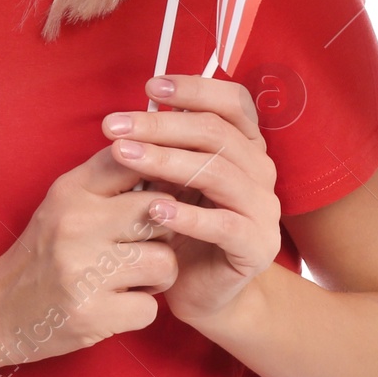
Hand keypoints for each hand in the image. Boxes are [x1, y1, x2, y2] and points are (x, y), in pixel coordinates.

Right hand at [0, 145, 180, 376]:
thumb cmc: (45, 252)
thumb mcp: (65, 203)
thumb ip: (108, 179)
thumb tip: (166, 161)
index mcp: (71, 192)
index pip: (133, 161)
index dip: (158, 176)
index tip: (157, 196)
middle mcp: (76, 225)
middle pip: (161, 212)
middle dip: (163, 232)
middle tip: (143, 246)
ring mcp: (84, 271)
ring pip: (164, 262)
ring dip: (157, 276)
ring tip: (131, 278)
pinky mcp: (92, 314)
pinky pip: (150, 308)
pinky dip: (139, 310)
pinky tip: (116, 304)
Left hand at [101, 75, 282, 328]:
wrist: (200, 289)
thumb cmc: (180, 226)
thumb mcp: (170, 178)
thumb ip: (163, 147)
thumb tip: (128, 116)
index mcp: (246, 145)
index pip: (232, 102)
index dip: (194, 89)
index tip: (149, 87)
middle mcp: (261, 170)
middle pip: (215, 133)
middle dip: (160, 125)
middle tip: (114, 126)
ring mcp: (263, 208)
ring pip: (217, 172)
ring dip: (166, 161)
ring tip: (124, 157)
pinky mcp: (257, 246)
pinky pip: (224, 225)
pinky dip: (188, 215)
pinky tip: (154, 209)